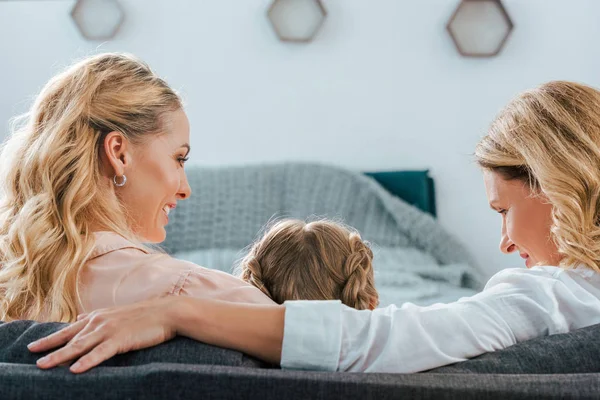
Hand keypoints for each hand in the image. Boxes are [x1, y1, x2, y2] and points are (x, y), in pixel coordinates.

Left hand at [28, 296, 179, 372]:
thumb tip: (82, 316)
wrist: (168, 312)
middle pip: (69, 337)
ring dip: (60, 356)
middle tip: (32, 354)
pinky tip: (75, 370)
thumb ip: (98, 316)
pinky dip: (87, 361)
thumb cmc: (146, 314)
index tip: (35, 346)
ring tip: (44, 365)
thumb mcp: (118, 312)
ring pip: (79, 346)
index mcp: (98, 316)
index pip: (70, 329)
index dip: (52, 337)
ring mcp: (109, 330)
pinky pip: (100, 353)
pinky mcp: (121, 339)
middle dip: (49, 346)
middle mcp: (99, 321)